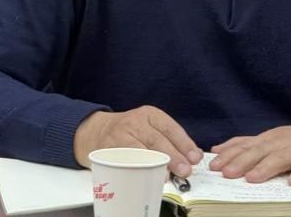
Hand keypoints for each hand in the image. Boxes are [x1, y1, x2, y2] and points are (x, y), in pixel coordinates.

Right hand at [73, 106, 201, 176]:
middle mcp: (136, 121)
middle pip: (158, 140)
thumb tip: (193, 155)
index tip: (194, 157)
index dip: (184, 143)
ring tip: (167, 176)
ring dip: (156, 165)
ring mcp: (121, 134)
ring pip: (141, 150)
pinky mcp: (109, 148)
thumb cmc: (130, 131)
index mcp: (150, 114)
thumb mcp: (149, 127)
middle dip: (173, 157)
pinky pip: (125, 160)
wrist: (96, 130)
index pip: (170, 128)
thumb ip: (170, 139)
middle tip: (185, 170)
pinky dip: (137, 169)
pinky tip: (145, 176)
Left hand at [209, 115, 290, 185]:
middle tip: (226, 173)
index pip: (245, 145)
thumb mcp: (275, 139)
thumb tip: (219, 150)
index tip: (213, 164)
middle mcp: (281, 142)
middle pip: (258, 151)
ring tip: (252, 179)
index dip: (229, 154)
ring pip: (280, 158)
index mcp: (270, 139)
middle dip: (241, 162)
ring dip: (265, 168)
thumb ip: (249, 144)